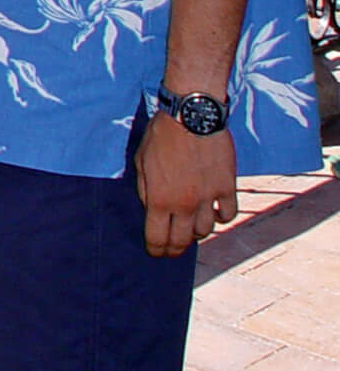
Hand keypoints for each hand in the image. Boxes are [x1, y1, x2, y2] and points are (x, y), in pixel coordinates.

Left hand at [134, 108, 238, 256]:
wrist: (192, 117)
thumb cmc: (162, 135)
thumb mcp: (141, 160)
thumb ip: (145, 188)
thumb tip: (150, 206)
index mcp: (159, 199)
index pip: (157, 237)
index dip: (156, 249)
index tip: (155, 253)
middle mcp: (185, 204)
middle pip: (182, 240)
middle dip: (175, 249)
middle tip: (172, 250)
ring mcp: (208, 199)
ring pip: (206, 230)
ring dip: (197, 232)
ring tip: (191, 229)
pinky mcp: (227, 188)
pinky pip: (229, 215)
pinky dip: (222, 218)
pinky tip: (216, 214)